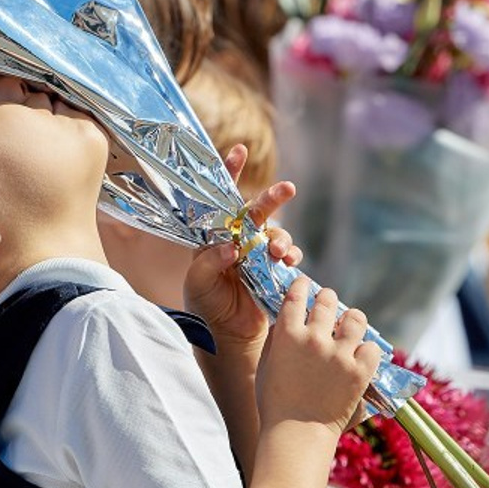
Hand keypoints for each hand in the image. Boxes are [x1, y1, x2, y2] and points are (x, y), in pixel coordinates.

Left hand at [184, 151, 300, 352]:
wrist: (227, 336)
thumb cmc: (205, 306)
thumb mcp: (198, 283)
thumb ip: (209, 262)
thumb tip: (231, 246)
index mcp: (212, 237)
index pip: (219, 201)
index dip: (229, 174)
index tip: (239, 151)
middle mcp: (235, 240)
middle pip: (255, 211)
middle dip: (272, 198)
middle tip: (287, 188)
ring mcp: (255, 254)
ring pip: (274, 233)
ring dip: (281, 238)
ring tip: (279, 253)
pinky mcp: (272, 270)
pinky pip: (287, 254)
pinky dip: (291, 254)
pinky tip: (288, 261)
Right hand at [256, 277, 381, 436]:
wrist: (297, 433)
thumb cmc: (275, 402)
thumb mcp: (267, 364)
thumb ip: (277, 338)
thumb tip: (286, 320)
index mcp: (287, 334)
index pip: (297, 295)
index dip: (302, 285)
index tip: (305, 284)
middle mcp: (314, 338)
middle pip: (327, 300)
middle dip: (327, 298)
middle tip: (328, 303)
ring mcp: (339, 354)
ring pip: (355, 318)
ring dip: (351, 319)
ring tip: (349, 324)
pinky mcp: (360, 372)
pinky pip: (372, 348)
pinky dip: (367, 350)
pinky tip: (360, 354)